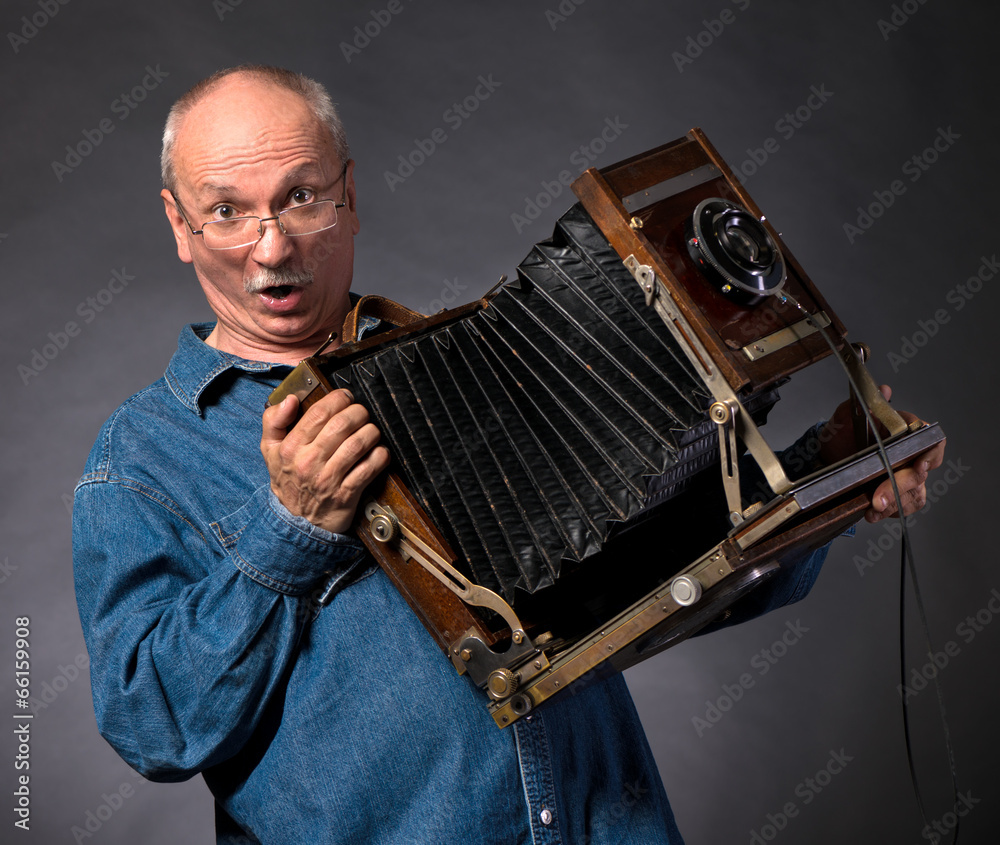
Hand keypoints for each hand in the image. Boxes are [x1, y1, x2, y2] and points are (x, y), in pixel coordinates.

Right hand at [261, 389, 390, 534]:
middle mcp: (309, 462)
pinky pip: (370, 468)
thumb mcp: (270, 451)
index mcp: (291, 448)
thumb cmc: (287, 480)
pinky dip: (380, 455)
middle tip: (361, 412)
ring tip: (371, 430)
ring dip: (371, 432)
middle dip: (358, 412)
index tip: (345, 397)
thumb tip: (289, 399)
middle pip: (341, 425)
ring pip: (358, 444)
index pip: (318, 413)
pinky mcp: (347, 494)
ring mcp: (328, 479)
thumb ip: (273, 421)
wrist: (295, 522)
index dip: (337, 399)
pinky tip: (378, 451)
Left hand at [816, 384, 945, 523]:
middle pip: (920, 473)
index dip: (931, 455)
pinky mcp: (899, 493)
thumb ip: (862, 405)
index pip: (932, 441)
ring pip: (915, 493)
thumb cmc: (841, 434)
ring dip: (894, 503)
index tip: (919, 466)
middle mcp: (911, 454)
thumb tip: (883, 391)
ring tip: (872, 508)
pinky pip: (905, 506)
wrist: (828, 457)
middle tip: (878, 498)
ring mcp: (907, 475)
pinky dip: (889, 512)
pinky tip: (873, 513)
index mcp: (905, 432)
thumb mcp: (845, 417)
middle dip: (898, 487)